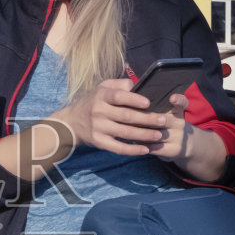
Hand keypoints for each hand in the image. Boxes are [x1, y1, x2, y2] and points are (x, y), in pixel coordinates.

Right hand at [59, 80, 189, 157]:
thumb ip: (118, 84)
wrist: (71, 122)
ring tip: (158, 135)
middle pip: (126, 116)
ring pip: (125, 133)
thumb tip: (136, 85)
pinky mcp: (99, 142)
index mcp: (101, 96)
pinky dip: (132, 150)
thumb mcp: (101, 88)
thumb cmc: (92, 101)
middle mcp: (99, 112)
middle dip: (146, 119)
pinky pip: (118, 148)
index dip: (133, 100)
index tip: (148, 103)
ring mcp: (99, 128)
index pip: (118, 97)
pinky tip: (145, 150)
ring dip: (144, 135)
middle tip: (162, 120)